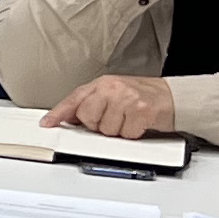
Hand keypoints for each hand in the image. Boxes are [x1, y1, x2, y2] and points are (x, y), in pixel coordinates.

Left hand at [46, 75, 176, 137]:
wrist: (171, 97)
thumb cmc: (141, 96)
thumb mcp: (113, 95)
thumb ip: (91, 103)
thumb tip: (69, 118)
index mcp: (102, 84)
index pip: (74, 99)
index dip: (59, 113)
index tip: (47, 123)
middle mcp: (112, 88)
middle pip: (88, 118)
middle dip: (98, 125)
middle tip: (114, 119)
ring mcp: (126, 98)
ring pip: (106, 129)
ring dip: (117, 130)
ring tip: (128, 120)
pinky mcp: (140, 110)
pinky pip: (126, 133)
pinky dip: (132, 133)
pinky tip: (138, 123)